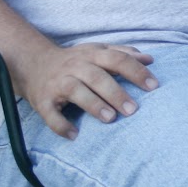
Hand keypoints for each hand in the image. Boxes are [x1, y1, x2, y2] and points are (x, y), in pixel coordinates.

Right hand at [10, 42, 157, 140]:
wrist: (34, 64)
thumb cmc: (76, 61)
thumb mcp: (98, 52)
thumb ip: (123, 54)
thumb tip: (150, 59)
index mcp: (92, 54)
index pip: (117, 59)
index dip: (136, 71)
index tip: (153, 86)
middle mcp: (75, 67)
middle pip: (97, 76)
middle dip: (116, 92)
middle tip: (133, 110)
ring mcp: (58, 83)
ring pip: (76, 91)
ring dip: (93, 105)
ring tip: (110, 118)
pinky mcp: (43, 100)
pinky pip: (50, 114)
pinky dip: (61, 125)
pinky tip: (74, 134)